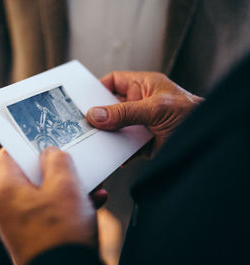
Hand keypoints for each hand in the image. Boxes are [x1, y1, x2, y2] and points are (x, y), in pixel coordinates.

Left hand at [0, 147, 97, 264]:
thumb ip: (57, 160)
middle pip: (28, 172)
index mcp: (3, 187)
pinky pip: (47, 210)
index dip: (29, 142)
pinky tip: (92, 203)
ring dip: (67, 186)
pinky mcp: (31, 233)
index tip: (48, 138)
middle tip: (75, 161)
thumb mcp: (65, 186)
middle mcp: (4, 203)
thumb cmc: (61, 232)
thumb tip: (51, 153)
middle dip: (56, 167)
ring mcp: (17, 220)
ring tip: (92, 185)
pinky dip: (66, 205)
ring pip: (42, 191)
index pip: (9, 152)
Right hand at [87, 72, 203, 154]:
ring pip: (114, 128)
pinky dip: (117, 153)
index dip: (97, 88)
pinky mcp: (142, 144)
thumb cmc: (192, 114)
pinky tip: (114, 156)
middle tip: (83, 123)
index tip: (82, 99)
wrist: (208, 141)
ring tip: (94, 141)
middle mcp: (139, 104)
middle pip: (110, 107)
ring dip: (106, 136)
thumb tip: (96, 115)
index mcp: (143, 86)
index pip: (113, 81)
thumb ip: (125, 112)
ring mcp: (140, 124)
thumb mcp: (156, 108)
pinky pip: (123, 147)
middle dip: (99, 116)